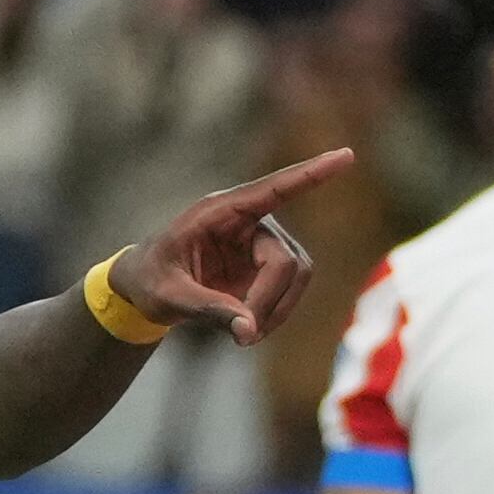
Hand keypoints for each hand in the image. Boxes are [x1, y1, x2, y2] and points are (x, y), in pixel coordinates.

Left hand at [112, 149, 354, 348]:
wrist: (146, 288)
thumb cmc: (150, 280)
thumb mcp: (167, 295)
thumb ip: (205, 309)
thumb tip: (248, 330)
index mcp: (221, 212)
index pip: (274, 190)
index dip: (311, 175)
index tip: (347, 156)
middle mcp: (248, 222)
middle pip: (286, 259)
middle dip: (270, 300)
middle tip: (244, 337)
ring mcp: (261, 245)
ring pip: (296, 276)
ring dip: (276, 310)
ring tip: (244, 337)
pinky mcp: (266, 269)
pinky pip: (288, 294)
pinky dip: (273, 317)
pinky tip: (246, 331)